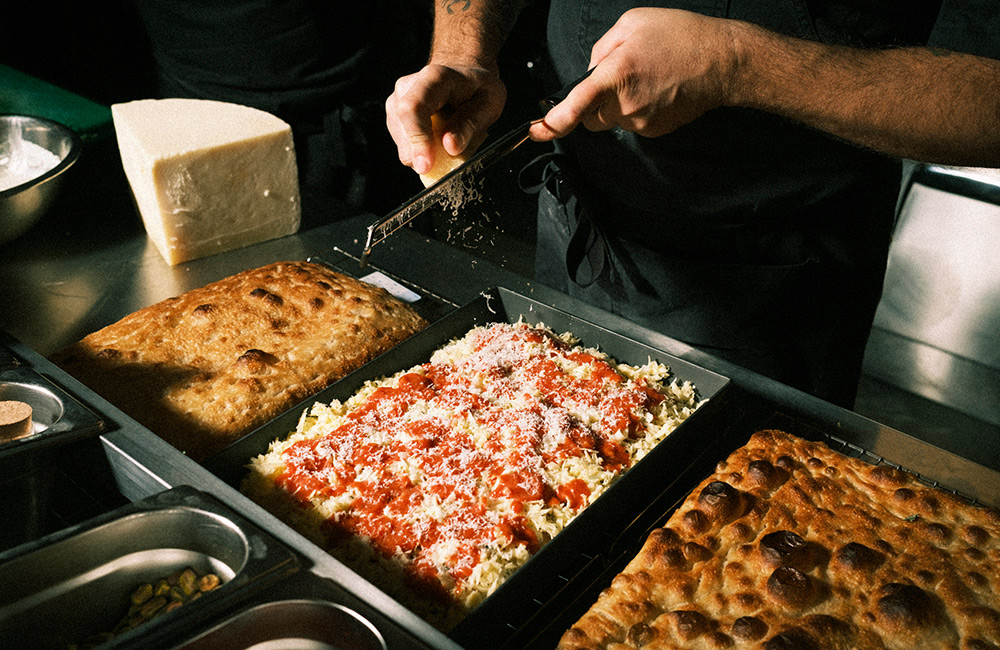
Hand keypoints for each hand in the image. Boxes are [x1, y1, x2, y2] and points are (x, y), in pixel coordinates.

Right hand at [386, 63, 506, 174]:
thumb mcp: (488, 104)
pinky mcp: (395, 117)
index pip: (414, 108)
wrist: (465, 80)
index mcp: (434, 78)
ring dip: (422, 154)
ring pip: (401, 140)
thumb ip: (470, 124)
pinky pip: (403, 144)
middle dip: (420, 154)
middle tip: (443, 166)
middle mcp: (409, 86)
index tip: (426, 165)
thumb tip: (450, 147)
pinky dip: (420, 152)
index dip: (417, 138)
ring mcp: (397, 102)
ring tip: (446, 147)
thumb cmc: (478, 90)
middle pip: (403, 127)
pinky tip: (436, 145)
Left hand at [530, 8, 738, 140]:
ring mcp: (640, 122)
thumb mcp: (632, 24)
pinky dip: (636, 108)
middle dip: (593, 103)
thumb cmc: (681, 36)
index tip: (538, 131)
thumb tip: (590, 72)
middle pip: (590, 117)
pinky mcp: (654, 131)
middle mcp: (626, 104)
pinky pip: (631, 123)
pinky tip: (656, 89)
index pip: (576, 106)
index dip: (553, 123)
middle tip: (617, 77)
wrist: (722, 62)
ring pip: (612, 120)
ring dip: (618, 103)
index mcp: (616, 74)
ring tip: (645, 78)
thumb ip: (602, 48)